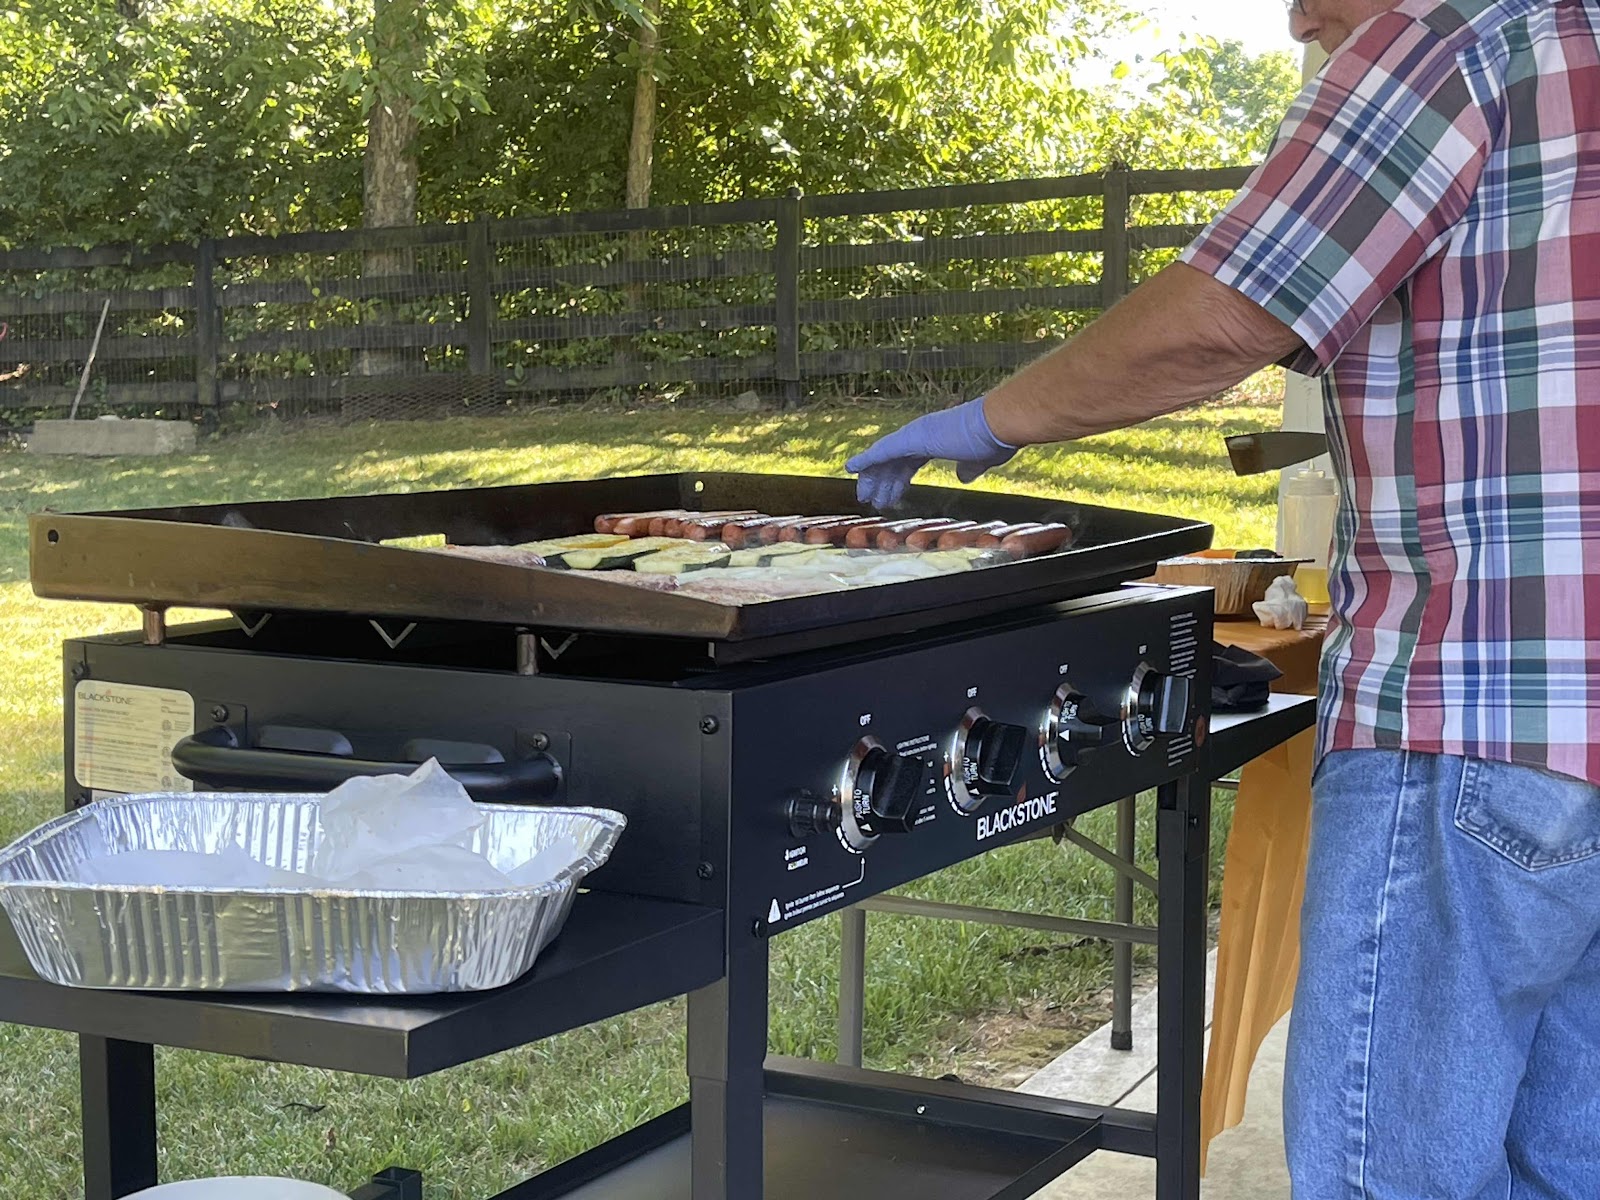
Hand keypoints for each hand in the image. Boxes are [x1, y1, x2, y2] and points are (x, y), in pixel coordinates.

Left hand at [844, 396, 1016, 509]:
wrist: (998, 425)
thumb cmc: (994, 439)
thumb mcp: (980, 461)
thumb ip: (969, 468)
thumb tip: (963, 476)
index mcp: (937, 439)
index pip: (910, 461)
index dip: (898, 479)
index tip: (891, 494)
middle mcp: (922, 434)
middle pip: (893, 461)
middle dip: (882, 481)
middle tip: (871, 500)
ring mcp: (915, 434)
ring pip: (885, 458)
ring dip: (873, 478)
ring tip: (863, 498)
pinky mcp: (912, 437)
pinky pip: (881, 451)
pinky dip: (865, 460)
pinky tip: (851, 468)